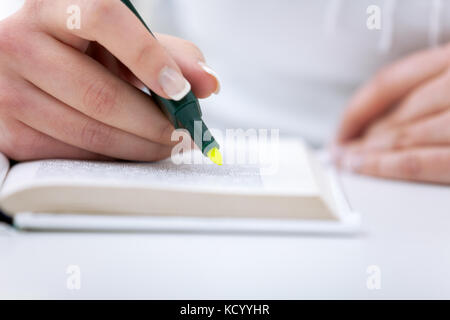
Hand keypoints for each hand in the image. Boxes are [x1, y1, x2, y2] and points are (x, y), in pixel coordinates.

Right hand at [0, 0, 219, 160]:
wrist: (27, 69)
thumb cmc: (83, 51)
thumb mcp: (123, 42)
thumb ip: (169, 54)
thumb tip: (207, 83)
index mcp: (55, 6)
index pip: (103, 17)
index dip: (148, 56)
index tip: (180, 91)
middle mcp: (20, 42)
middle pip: (101, 94)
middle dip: (155, 124)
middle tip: (185, 134)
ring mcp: (9, 91)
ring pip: (90, 133)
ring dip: (140, 147)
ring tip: (166, 145)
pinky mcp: (10, 133)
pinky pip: (74, 157)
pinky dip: (112, 159)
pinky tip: (131, 150)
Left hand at [335, 46, 449, 183]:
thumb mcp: (449, 82)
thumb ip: (426, 93)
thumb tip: (379, 121)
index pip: (388, 83)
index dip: (356, 109)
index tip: (341, 126)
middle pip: (391, 113)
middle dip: (359, 136)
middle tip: (339, 151)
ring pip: (399, 137)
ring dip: (365, 153)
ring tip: (346, 162)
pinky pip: (417, 162)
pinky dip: (384, 166)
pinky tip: (364, 168)